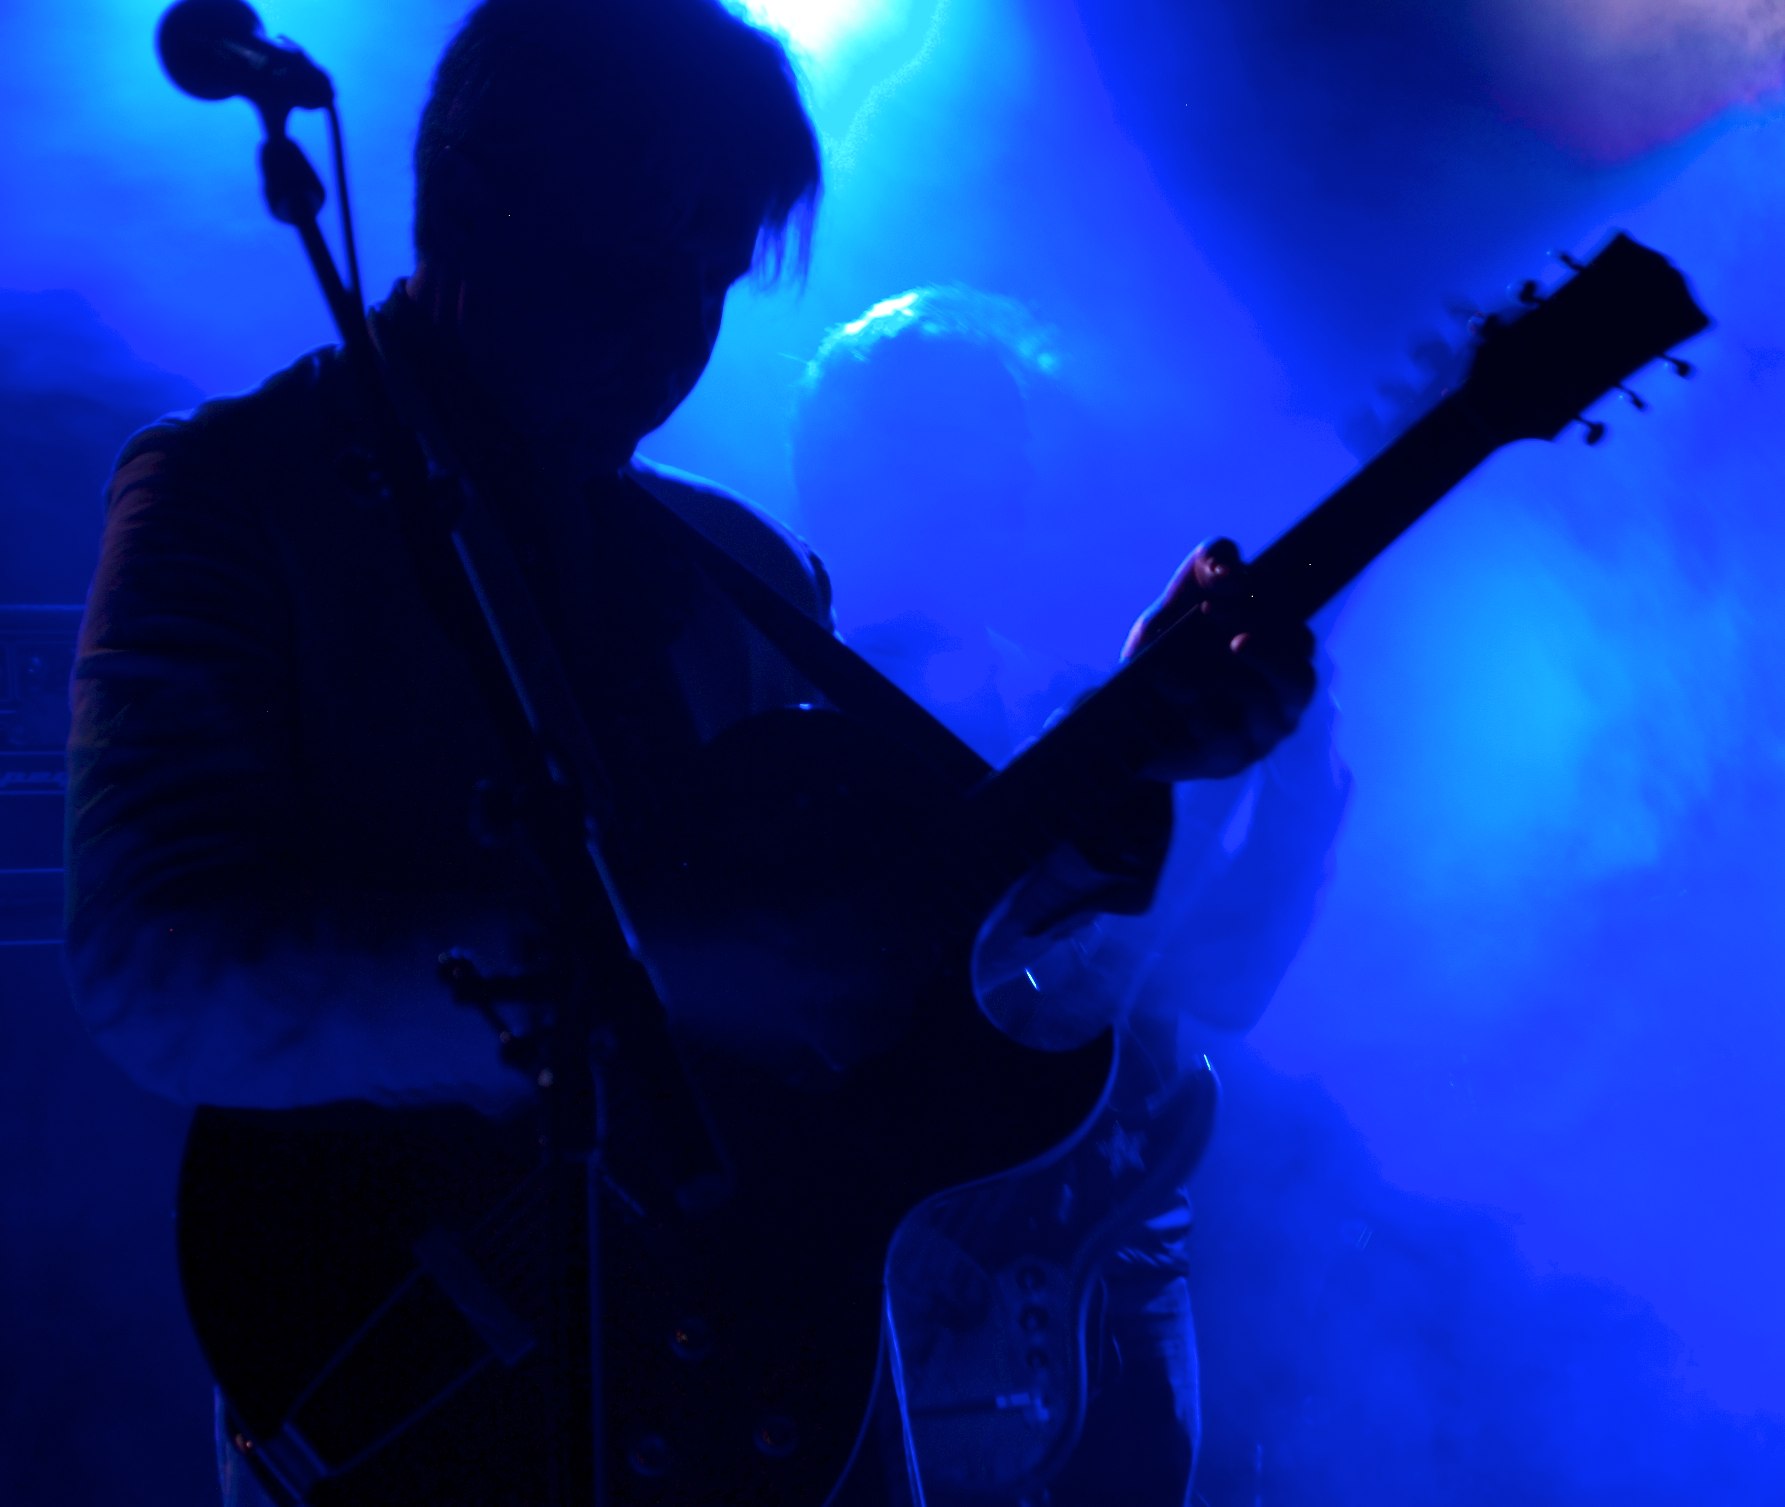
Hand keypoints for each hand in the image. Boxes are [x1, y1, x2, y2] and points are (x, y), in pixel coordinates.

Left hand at [1120, 538, 1315, 780]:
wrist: (1124, 712)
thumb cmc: (1167, 650)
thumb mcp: (1181, 602)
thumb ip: (1209, 567)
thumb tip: (1229, 568)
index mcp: (1282, 658)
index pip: (1295, 635)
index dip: (1261, 608)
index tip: (1219, 585)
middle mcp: (1280, 700)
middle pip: (1297, 677)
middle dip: (1261, 646)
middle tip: (1213, 619)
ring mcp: (1259, 734)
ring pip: (1264, 707)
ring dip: (1219, 678)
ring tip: (1175, 663)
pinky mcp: (1228, 761)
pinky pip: (1225, 738)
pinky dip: (1195, 712)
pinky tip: (1171, 697)